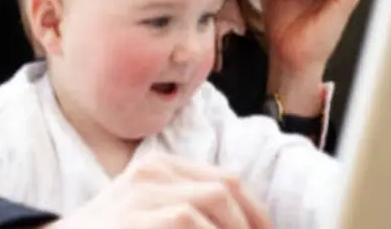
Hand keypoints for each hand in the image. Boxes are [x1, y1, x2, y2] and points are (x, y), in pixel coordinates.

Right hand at [43, 153, 271, 228]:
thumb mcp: (147, 210)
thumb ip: (185, 205)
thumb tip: (241, 223)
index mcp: (160, 168)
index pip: (226, 179)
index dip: (254, 212)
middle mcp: (152, 172)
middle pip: (224, 188)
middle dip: (250, 223)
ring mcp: (141, 193)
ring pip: (213, 202)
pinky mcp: (136, 218)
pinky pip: (187, 220)